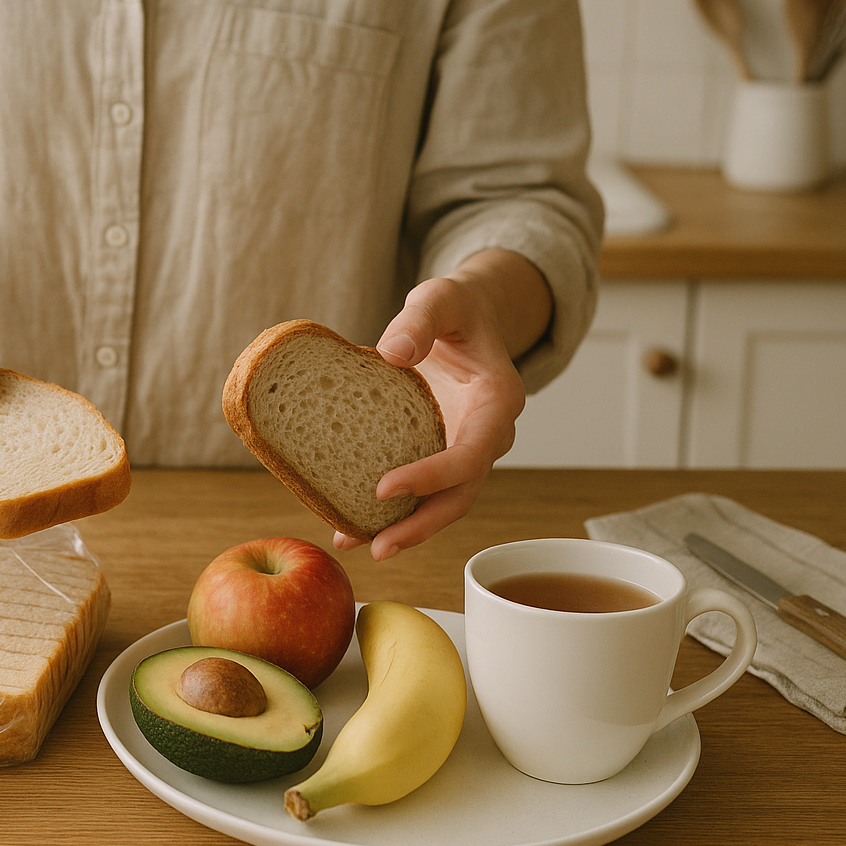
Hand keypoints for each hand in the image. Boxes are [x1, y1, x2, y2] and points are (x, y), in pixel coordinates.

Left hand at [333, 249, 549, 559]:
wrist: (466, 319)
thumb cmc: (456, 308)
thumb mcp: (441, 297)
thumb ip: (420, 319)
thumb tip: (394, 352)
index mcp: (497, 401)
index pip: (471, 454)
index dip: (432, 477)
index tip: (385, 488)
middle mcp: (487, 435)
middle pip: (461, 495)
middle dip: (421, 526)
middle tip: (379, 547)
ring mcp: (464, 449)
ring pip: (442, 503)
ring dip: (403, 529)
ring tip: (354, 543)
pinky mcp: (439, 454)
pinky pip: (419, 491)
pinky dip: (388, 511)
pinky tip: (348, 524)